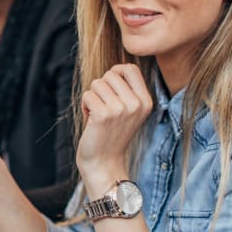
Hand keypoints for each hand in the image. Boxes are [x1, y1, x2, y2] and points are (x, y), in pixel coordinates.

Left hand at [75, 64, 152, 181]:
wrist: (104, 162)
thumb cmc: (111, 133)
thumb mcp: (128, 110)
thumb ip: (126, 90)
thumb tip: (115, 68)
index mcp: (146, 101)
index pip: (130, 68)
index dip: (115, 72)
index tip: (110, 87)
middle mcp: (136, 104)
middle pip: (110, 74)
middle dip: (101, 88)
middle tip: (103, 107)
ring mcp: (121, 109)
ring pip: (96, 83)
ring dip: (92, 98)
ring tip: (98, 115)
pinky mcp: (103, 114)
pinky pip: (87, 95)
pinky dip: (85, 106)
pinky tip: (91, 121)